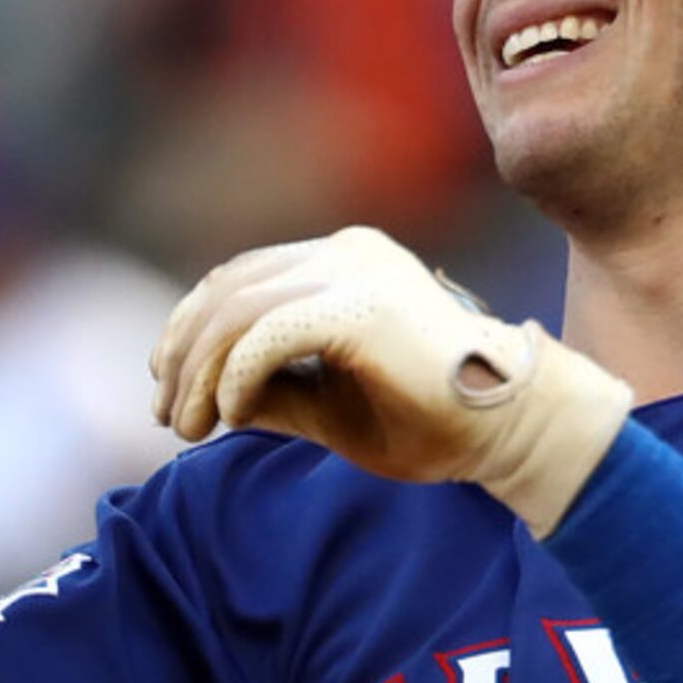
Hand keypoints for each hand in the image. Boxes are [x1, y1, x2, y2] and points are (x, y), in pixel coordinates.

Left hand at [151, 227, 634, 536]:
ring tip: (192, 429)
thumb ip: (273, 389)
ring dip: (200, 373)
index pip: (240, 279)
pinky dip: (236, 376)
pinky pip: (267, 334)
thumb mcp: (331, 405)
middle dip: (183, 354)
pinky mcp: (361, 306)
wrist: (515, 427)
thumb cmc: (436, 422)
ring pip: (238, 310)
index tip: (167, 386)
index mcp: (343, 261)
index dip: (189, 329)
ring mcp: (355, 271)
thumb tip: (203, 397)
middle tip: (169, 419)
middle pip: (228, 289)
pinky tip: (232, 417)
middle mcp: (345, 253)